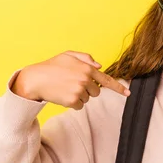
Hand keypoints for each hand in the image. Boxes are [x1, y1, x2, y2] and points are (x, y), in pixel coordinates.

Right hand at [11, 50, 129, 109]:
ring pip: (87, 99)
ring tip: (65, 88)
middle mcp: (85, 79)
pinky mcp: (72, 101)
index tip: (128, 93)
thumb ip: (86, 58)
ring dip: (79, 96)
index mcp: (87, 68)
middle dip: (88, 90)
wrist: (34, 79)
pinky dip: (73, 103)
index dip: (118, 88)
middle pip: (97, 92)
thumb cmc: (51, 66)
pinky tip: (63, 95)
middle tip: (72, 84)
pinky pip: (80, 106)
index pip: (106, 79)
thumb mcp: (68, 55)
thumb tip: (100, 66)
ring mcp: (79, 91)